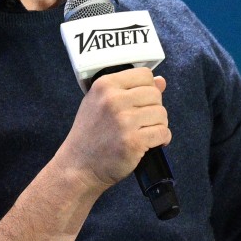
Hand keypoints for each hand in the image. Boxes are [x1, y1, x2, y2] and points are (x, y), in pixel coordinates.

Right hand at [60, 67, 168, 191]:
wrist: (78, 166)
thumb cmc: (89, 135)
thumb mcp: (100, 103)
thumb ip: (129, 90)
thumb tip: (161, 81)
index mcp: (105, 85)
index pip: (144, 75)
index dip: (148, 89)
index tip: (141, 102)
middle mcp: (113, 100)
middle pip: (155, 95)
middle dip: (154, 109)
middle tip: (142, 121)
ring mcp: (124, 121)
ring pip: (161, 114)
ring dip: (158, 125)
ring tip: (144, 132)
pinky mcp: (133, 141)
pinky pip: (163, 133)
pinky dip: (161, 139)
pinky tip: (149, 143)